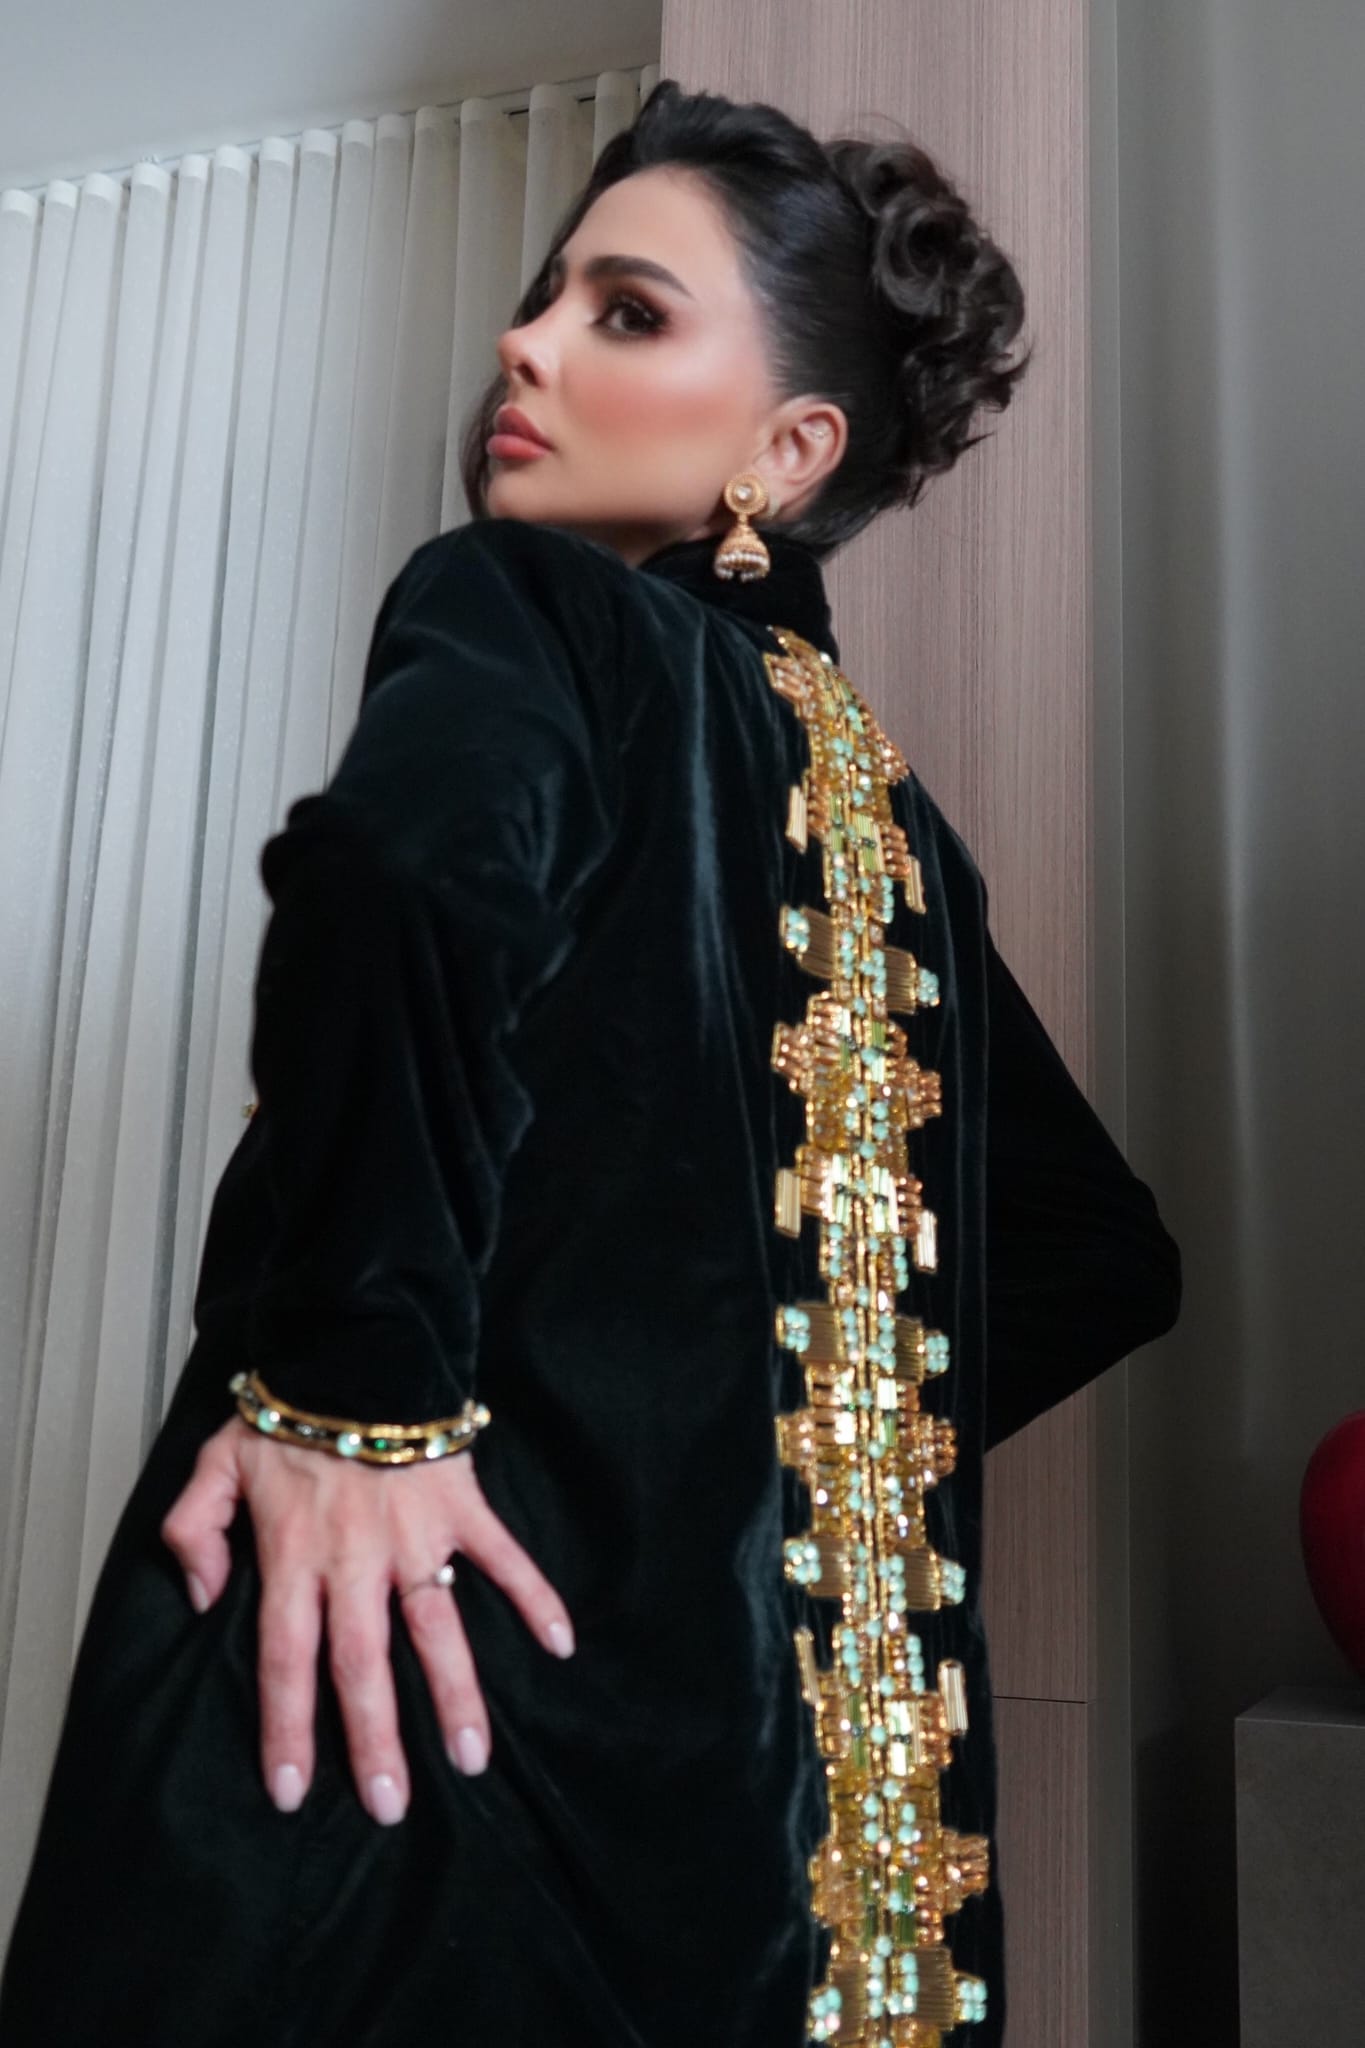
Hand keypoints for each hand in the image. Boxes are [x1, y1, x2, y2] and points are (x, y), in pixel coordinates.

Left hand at [159, 1415, 573, 1823]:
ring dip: (456, 1695)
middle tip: (392, 1806)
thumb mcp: (213, 1466)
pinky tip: (560, 1643)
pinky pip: (503, 1557)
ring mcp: (414, 1535)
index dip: (288, 1727)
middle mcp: (355, 1558)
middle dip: (376, 1739)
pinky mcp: (460, 1506)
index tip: (293, 1791)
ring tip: (473, 1757)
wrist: (355, 1345)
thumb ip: (193, 1534)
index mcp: (293, 1554)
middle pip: (363, 1663)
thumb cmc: (285, 1410)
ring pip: (436, 1628)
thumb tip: (202, 1601)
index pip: (286, 1657)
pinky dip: (534, 1596)